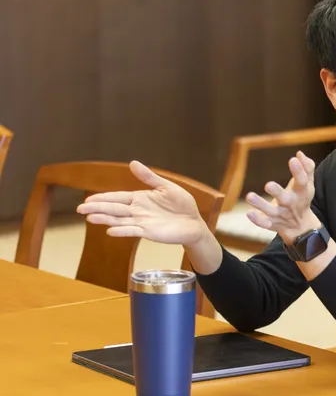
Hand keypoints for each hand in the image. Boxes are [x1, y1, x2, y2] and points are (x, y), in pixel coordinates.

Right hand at [77, 161, 207, 245]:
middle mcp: (137, 211)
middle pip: (114, 209)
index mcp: (140, 198)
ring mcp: (142, 222)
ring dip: (105, 219)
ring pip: (120, 220)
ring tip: (90, 218)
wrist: (194, 222)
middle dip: (97, 208)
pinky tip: (110, 230)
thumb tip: (132, 163)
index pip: (117, 197)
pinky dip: (122, 231)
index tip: (88, 200)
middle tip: (80, 209)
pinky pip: (133, 231)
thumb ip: (149, 177)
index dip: (103, 198)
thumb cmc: (182, 204)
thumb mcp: (166, 187)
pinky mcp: (149, 232)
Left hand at [245, 152, 318, 242]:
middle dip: (277, 192)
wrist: (301, 227)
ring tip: (249, 196)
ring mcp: (282, 215)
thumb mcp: (308, 184)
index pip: (302, 181)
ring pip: (271, 211)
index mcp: (301, 192)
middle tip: (268, 185)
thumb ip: (307, 168)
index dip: (299, 171)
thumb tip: (299, 154)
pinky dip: (258, 220)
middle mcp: (291, 204)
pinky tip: (249, 213)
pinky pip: (265, 224)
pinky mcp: (273, 224)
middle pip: (285, 199)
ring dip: (261, 205)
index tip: (293, 160)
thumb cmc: (302, 198)